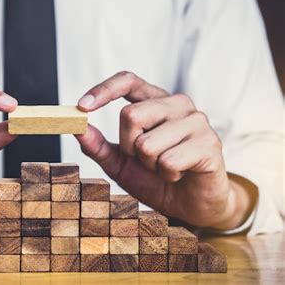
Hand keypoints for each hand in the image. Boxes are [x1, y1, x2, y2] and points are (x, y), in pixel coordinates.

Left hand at [75, 71, 254, 228]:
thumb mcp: (119, 164)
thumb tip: (77, 128)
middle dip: (128, 147)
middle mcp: (177, 104)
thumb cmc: (155, 179)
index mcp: (155, 101)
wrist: (190, 205)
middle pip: (130, 115)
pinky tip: (179, 174)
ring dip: (149, 165)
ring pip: (147, 143)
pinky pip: (168, 161)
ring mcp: (196, 121)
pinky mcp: (209, 143)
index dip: (104, 90)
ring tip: (165, 168)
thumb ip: (98, 146)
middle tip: (146, 160)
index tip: (82, 106)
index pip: (128, 80)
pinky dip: (167, 175)